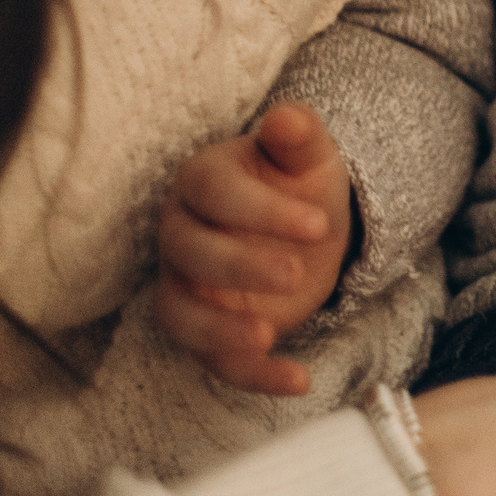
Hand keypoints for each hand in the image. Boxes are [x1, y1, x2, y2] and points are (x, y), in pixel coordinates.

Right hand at [152, 102, 353, 396]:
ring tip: (268, 337)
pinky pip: (213, 360)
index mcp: (201, 180)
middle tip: (295, 272)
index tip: (317, 223)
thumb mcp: (310, 156)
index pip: (215, 194)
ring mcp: (185, 286)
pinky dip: (252, 376)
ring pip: (178, 314)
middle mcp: (181, 233)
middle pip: (189, 253)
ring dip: (217, 331)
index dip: (261, 210)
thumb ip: (299, 135)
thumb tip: (287, 115)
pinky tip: (299, 379)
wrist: (307, 228)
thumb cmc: (300, 184)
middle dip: (239, 266)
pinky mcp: (206, 329)